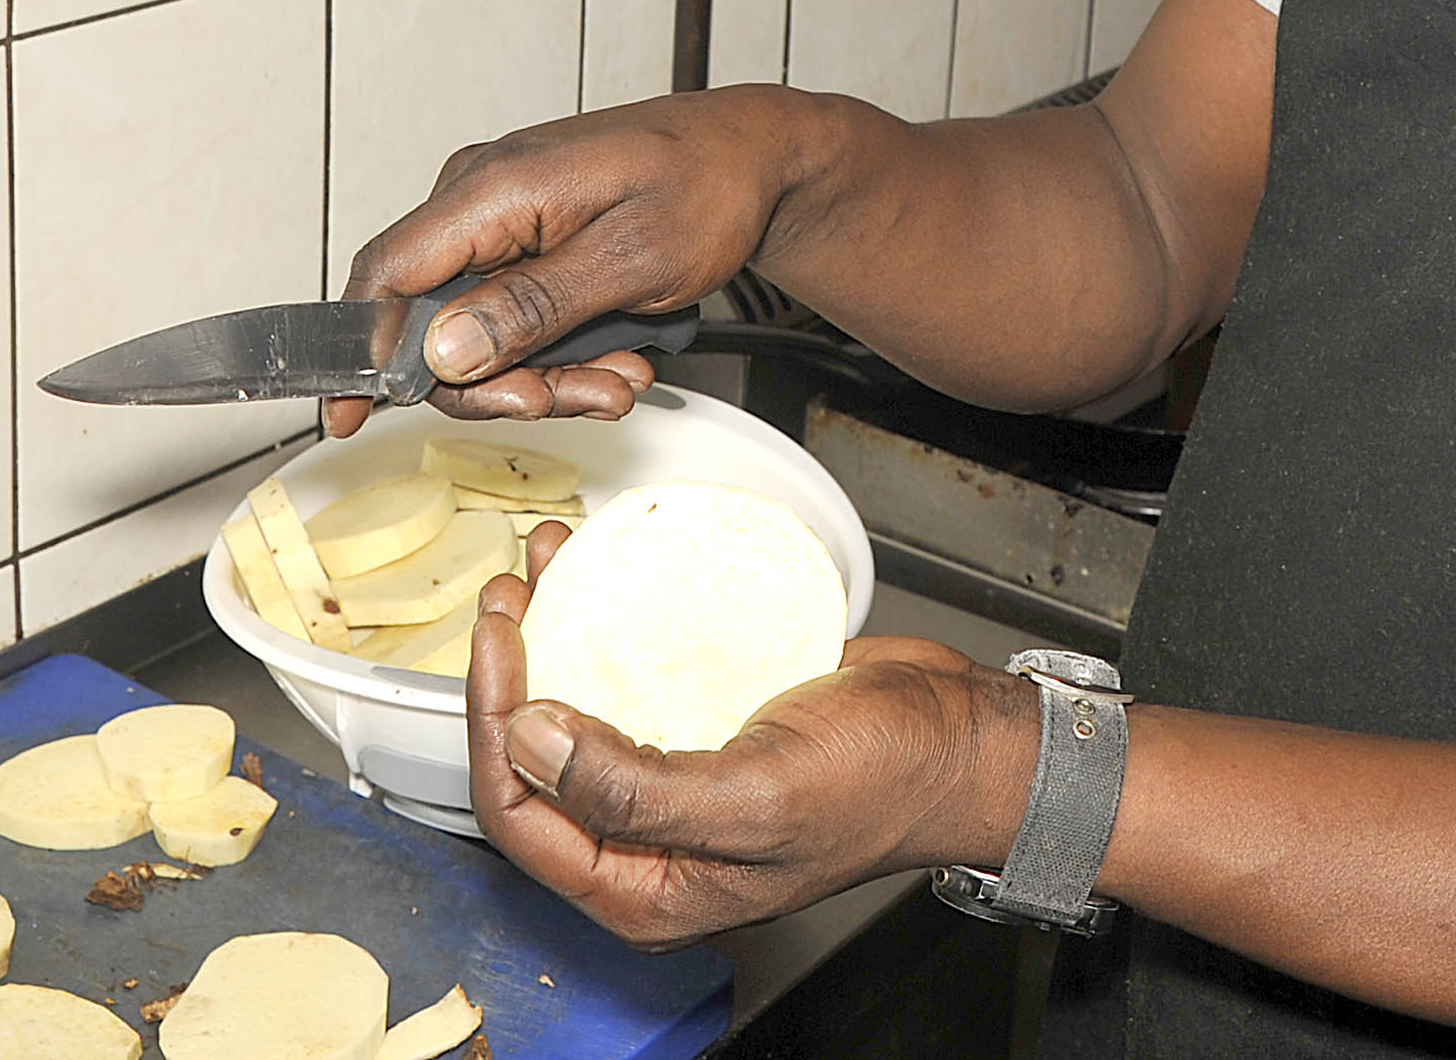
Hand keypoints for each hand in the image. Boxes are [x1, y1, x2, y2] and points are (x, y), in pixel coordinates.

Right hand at [324, 89, 809, 435]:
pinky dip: (558, 349)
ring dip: (546, 372)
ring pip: (481, 330)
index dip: (361, 354)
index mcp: (491, 188)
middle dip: (502, 380)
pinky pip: (513, 313)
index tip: (345, 419)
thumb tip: (441, 350)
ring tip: (620, 378)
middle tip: (579, 399)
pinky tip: (615, 357)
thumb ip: (531, 307)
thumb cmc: (708, 185)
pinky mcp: (526, 238)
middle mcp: (480, 197)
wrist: (758, 157)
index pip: (386, 275)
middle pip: (434, 321)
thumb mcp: (629, 260)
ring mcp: (501, 218)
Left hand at [463, 522, 1030, 946]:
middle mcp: (647, 843)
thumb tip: (529, 742)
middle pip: (533, 764)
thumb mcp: (755, 796)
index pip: (522, 818)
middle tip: (511, 596)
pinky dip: (599, 624)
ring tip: (543, 567)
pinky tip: (595, 573)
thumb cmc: (884, 786)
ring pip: (573, 712)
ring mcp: (671, 781)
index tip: (502, 642)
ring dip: (547, 636)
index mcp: (647, 890)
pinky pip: (625, 678)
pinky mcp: (698, 725)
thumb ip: (631, 789)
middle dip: (508, 675)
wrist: (961, 738)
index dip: (494, 729)